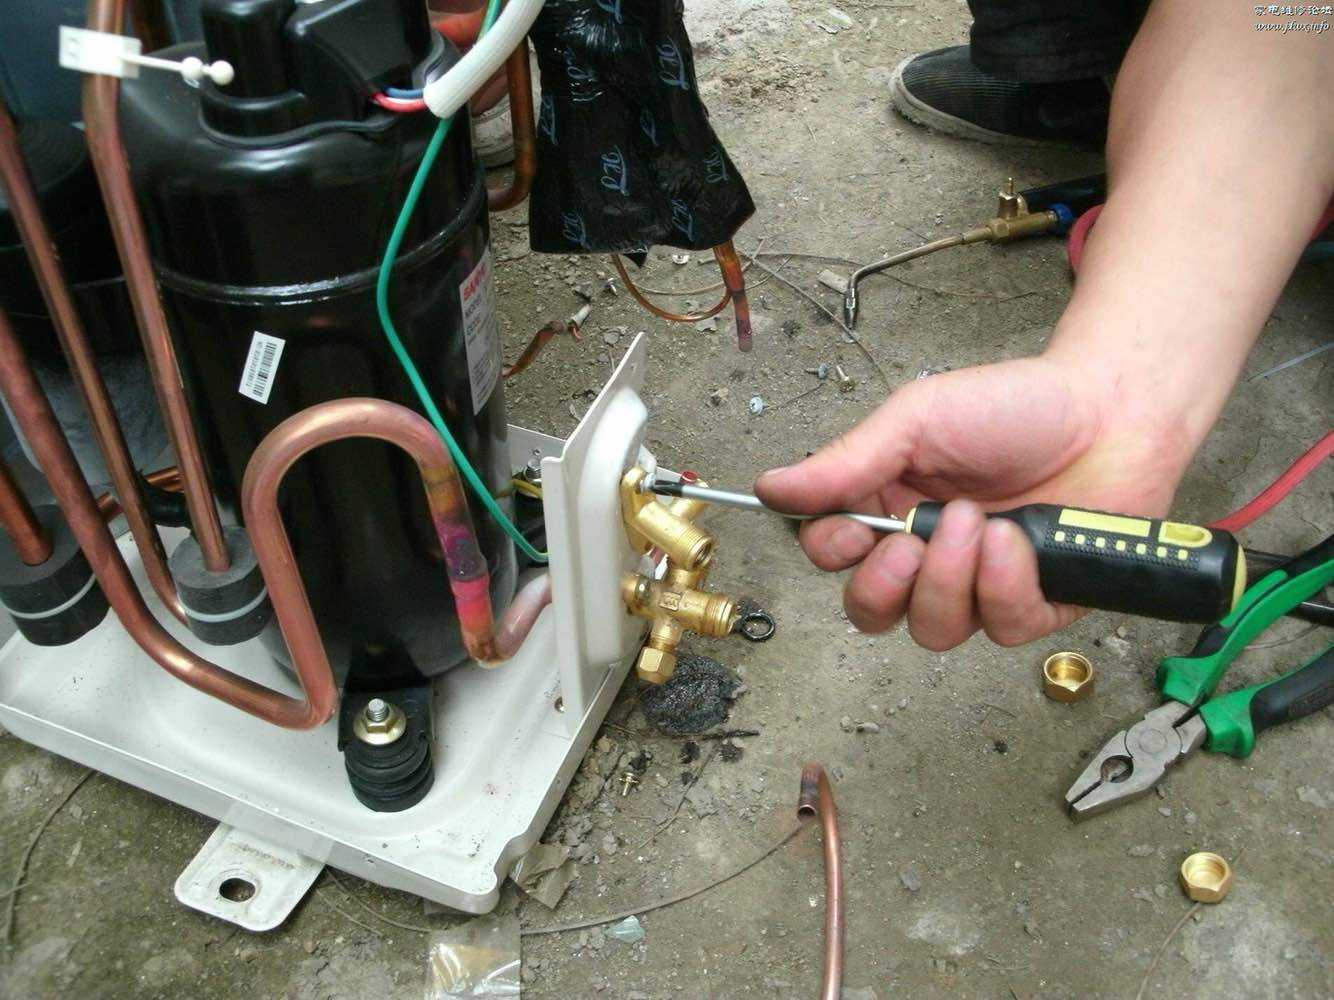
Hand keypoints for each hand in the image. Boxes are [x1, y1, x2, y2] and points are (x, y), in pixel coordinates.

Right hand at [754, 355, 1189, 649]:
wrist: (1112, 409)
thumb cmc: (1014, 407)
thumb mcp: (916, 421)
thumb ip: (845, 462)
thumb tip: (770, 487)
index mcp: (887, 507)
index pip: (830, 555)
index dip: (831, 553)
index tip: (848, 530)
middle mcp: (926, 554)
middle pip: (872, 612)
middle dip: (885, 587)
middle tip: (910, 544)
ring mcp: (979, 585)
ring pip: (932, 630)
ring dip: (949, 581)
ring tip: (980, 526)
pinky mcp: (1034, 605)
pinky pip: (1001, 628)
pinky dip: (1005, 586)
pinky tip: (1018, 542)